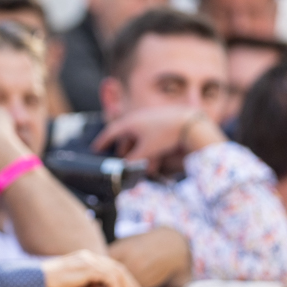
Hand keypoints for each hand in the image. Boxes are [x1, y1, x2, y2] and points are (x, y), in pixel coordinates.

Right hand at [41, 250, 141, 286]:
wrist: (33, 286)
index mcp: (82, 261)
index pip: (109, 267)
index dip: (121, 281)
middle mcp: (86, 257)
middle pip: (116, 267)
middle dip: (128, 283)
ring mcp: (87, 260)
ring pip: (116, 272)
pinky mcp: (86, 267)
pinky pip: (109, 278)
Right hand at [91, 107, 225, 172]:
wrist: (191, 124)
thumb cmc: (165, 136)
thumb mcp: (146, 151)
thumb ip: (133, 161)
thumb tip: (125, 168)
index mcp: (130, 123)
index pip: (110, 133)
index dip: (102, 142)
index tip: (96, 149)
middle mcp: (138, 118)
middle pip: (126, 135)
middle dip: (125, 150)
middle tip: (124, 160)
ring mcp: (151, 118)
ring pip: (139, 136)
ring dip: (140, 151)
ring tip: (147, 165)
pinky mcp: (163, 120)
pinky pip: (151, 134)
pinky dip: (151, 145)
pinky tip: (158, 157)